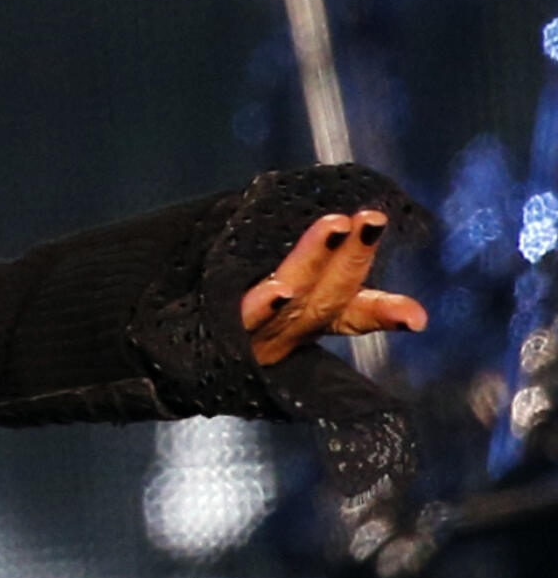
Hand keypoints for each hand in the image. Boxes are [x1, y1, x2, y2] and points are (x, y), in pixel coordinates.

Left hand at [237, 209, 426, 365]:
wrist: (160, 361)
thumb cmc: (222, 315)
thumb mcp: (270, 293)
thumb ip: (299, 265)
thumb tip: (333, 215)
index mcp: (308, 322)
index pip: (354, 312)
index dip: (386, 312)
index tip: (417, 318)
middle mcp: (290, 334)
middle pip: (328, 298)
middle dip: (353, 258)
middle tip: (372, 218)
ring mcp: (257, 338)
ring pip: (295, 301)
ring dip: (315, 261)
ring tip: (335, 224)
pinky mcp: (221, 336)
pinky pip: (244, 320)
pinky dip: (265, 306)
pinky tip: (279, 289)